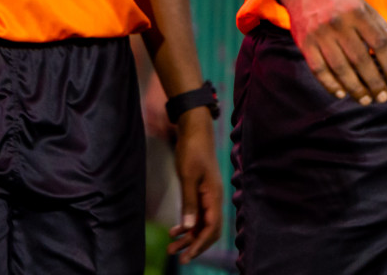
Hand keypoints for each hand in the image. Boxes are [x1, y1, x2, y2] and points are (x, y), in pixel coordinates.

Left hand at [168, 110, 221, 261]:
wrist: (195, 131)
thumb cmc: (192, 151)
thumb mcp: (188, 176)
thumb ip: (189, 202)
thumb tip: (189, 227)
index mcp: (214, 196)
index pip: (212, 227)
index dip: (200, 244)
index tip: (187, 256)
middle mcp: (214, 199)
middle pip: (209, 230)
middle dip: (194, 244)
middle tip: (177, 256)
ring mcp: (208, 196)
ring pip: (202, 224)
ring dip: (189, 237)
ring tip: (172, 247)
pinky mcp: (201, 192)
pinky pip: (197, 215)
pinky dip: (187, 225)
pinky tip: (175, 230)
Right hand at [276, 0, 386, 104]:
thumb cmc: (341, 1)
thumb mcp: (363, 7)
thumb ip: (382, 27)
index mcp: (357, 13)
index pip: (378, 43)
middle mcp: (339, 24)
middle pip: (360, 58)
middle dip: (374, 81)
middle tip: (383, 98)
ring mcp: (320, 34)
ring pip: (340, 67)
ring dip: (355, 87)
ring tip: (366, 100)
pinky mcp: (305, 43)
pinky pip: (319, 69)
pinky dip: (330, 84)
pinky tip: (342, 93)